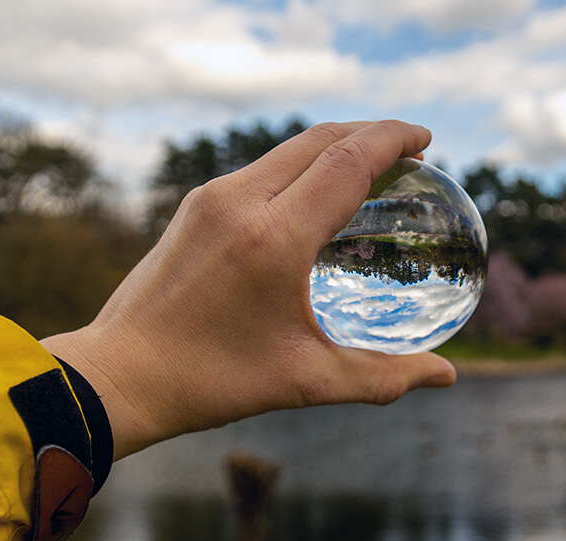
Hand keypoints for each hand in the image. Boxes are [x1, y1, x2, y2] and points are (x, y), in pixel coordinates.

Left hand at [41, 121, 456, 459]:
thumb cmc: (212, 382)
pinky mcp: (194, 207)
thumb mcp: (306, 382)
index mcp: (274, 238)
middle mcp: (240, 202)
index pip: (347, 161)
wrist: (119, 373)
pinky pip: (260, 168)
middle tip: (409, 147)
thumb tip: (447, 376)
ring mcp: (211, 199)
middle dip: (370, 133)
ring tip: (369, 165)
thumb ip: (383, 377)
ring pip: (286, 149)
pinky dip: (300, 166)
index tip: (425, 138)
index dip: (392, 139)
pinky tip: (314, 194)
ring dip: (333, 145)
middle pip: (319, 139)